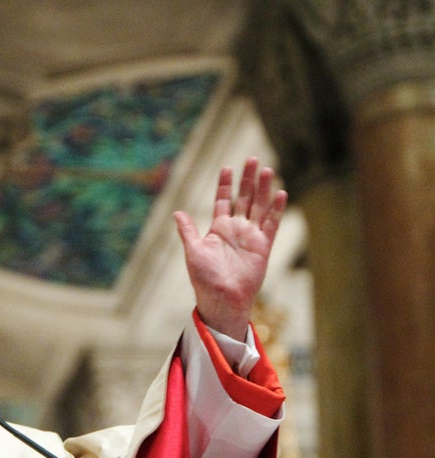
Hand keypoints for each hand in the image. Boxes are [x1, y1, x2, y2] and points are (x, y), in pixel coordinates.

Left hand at [172, 157, 287, 339]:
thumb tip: (177, 213)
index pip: (223, 200)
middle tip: (252, 159)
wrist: (221, 297)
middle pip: (245, 198)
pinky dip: (276, 209)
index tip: (227, 168)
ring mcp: (251, 236)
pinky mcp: (264, 246)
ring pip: (260, 207)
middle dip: (247, 180)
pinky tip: (280, 193)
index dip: (225, 185)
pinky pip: (272, 224)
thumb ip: (188, 231)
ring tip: (266, 170)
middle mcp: (236, 229)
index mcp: (219, 229)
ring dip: (263, 189)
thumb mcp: (193, 251)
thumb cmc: (204, 278)